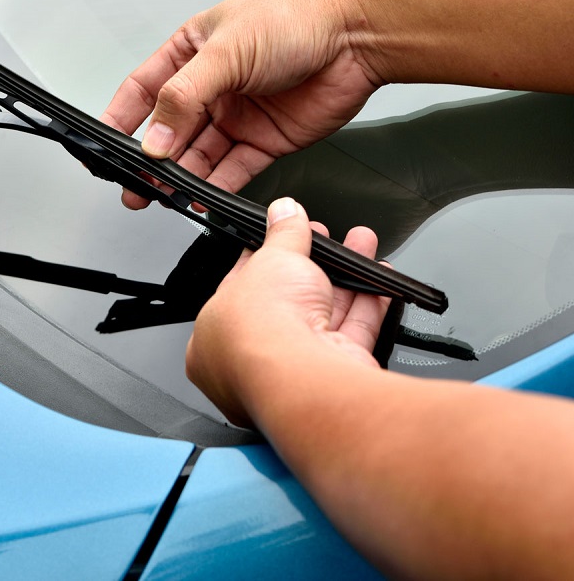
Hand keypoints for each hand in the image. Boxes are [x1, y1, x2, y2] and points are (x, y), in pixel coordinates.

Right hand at [100, 0, 382, 208]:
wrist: (358, 36)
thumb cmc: (298, 18)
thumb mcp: (226, 52)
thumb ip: (184, 98)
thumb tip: (155, 139)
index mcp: (193, 51)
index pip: (144, 90)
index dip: (121, 119)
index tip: (103, 146)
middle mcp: (212, 85)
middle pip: (170, 130)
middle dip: (150, 160)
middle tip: (134, 185)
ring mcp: (237, 115)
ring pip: (198, 155)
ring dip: (180, 178)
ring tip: (163, 196)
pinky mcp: (264, 140)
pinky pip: (232, 170)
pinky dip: (215, 187)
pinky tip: (201, 198)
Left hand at [185, 198, 390, 427]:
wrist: (304, 380)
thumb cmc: (262, 331)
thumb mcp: (270, 260)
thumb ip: (282, 234)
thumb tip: (284, 211)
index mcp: (212, 338)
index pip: (239, 290)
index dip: (265, 259)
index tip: (286, 238)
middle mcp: (250, 361)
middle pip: (286, 303)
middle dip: (313, 263)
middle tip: (326, 237)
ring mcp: (292, 372)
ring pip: (322, 316)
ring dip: (346, 277)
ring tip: (360, 242)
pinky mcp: (331, 378)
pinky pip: (350, 335)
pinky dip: (367, 305)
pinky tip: (379, 279)